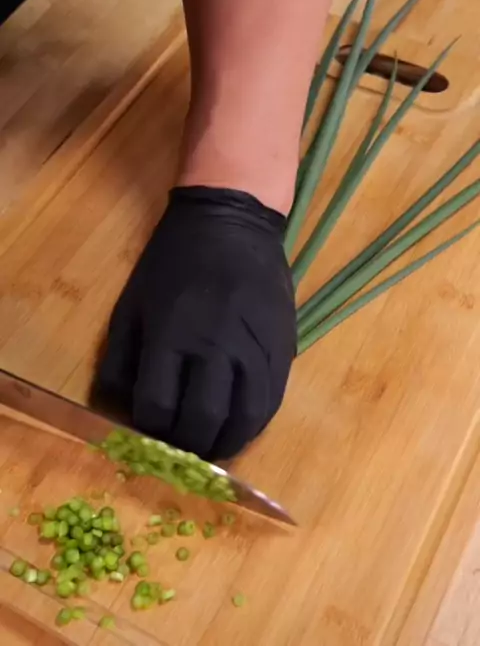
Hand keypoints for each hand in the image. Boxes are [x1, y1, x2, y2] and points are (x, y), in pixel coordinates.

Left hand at [97, 186, 296, 460]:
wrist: (231, 221)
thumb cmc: (173, 260)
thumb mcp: (131, 303)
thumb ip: (121, 359)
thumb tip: (121, 409)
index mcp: (171, 333)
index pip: (158, 407)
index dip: (151, 430)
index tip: (151, 430)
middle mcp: (216, 345)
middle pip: (204, 420)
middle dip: (189, 446)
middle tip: (183, 450)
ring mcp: (254, 346)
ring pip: (246, 417)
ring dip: (228, 443)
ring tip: (215, 447)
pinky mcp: (282, 344)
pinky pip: (273, 399)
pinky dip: (256, 423)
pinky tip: (242, 425)